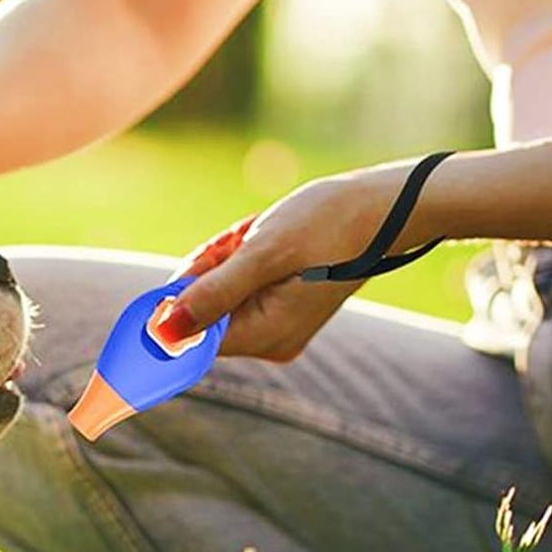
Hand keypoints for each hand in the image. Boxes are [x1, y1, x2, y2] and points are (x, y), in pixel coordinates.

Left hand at [155, 162, 428, 361]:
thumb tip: (163, 333)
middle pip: (204, 313)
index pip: (191, 335)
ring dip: (228, 259)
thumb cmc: (330, 223)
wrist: (388, 209)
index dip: (182, 296)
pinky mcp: (285, 309)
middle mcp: (270, 343)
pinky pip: (241, 287)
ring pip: (220, 294)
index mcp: (265, 337)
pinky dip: (243, 260)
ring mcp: (278, 328)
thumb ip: (210, 294)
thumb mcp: (262, 253)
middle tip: (244, 238)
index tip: (205, 259)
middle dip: (212, 269)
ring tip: (260, 234)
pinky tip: (265, 238)